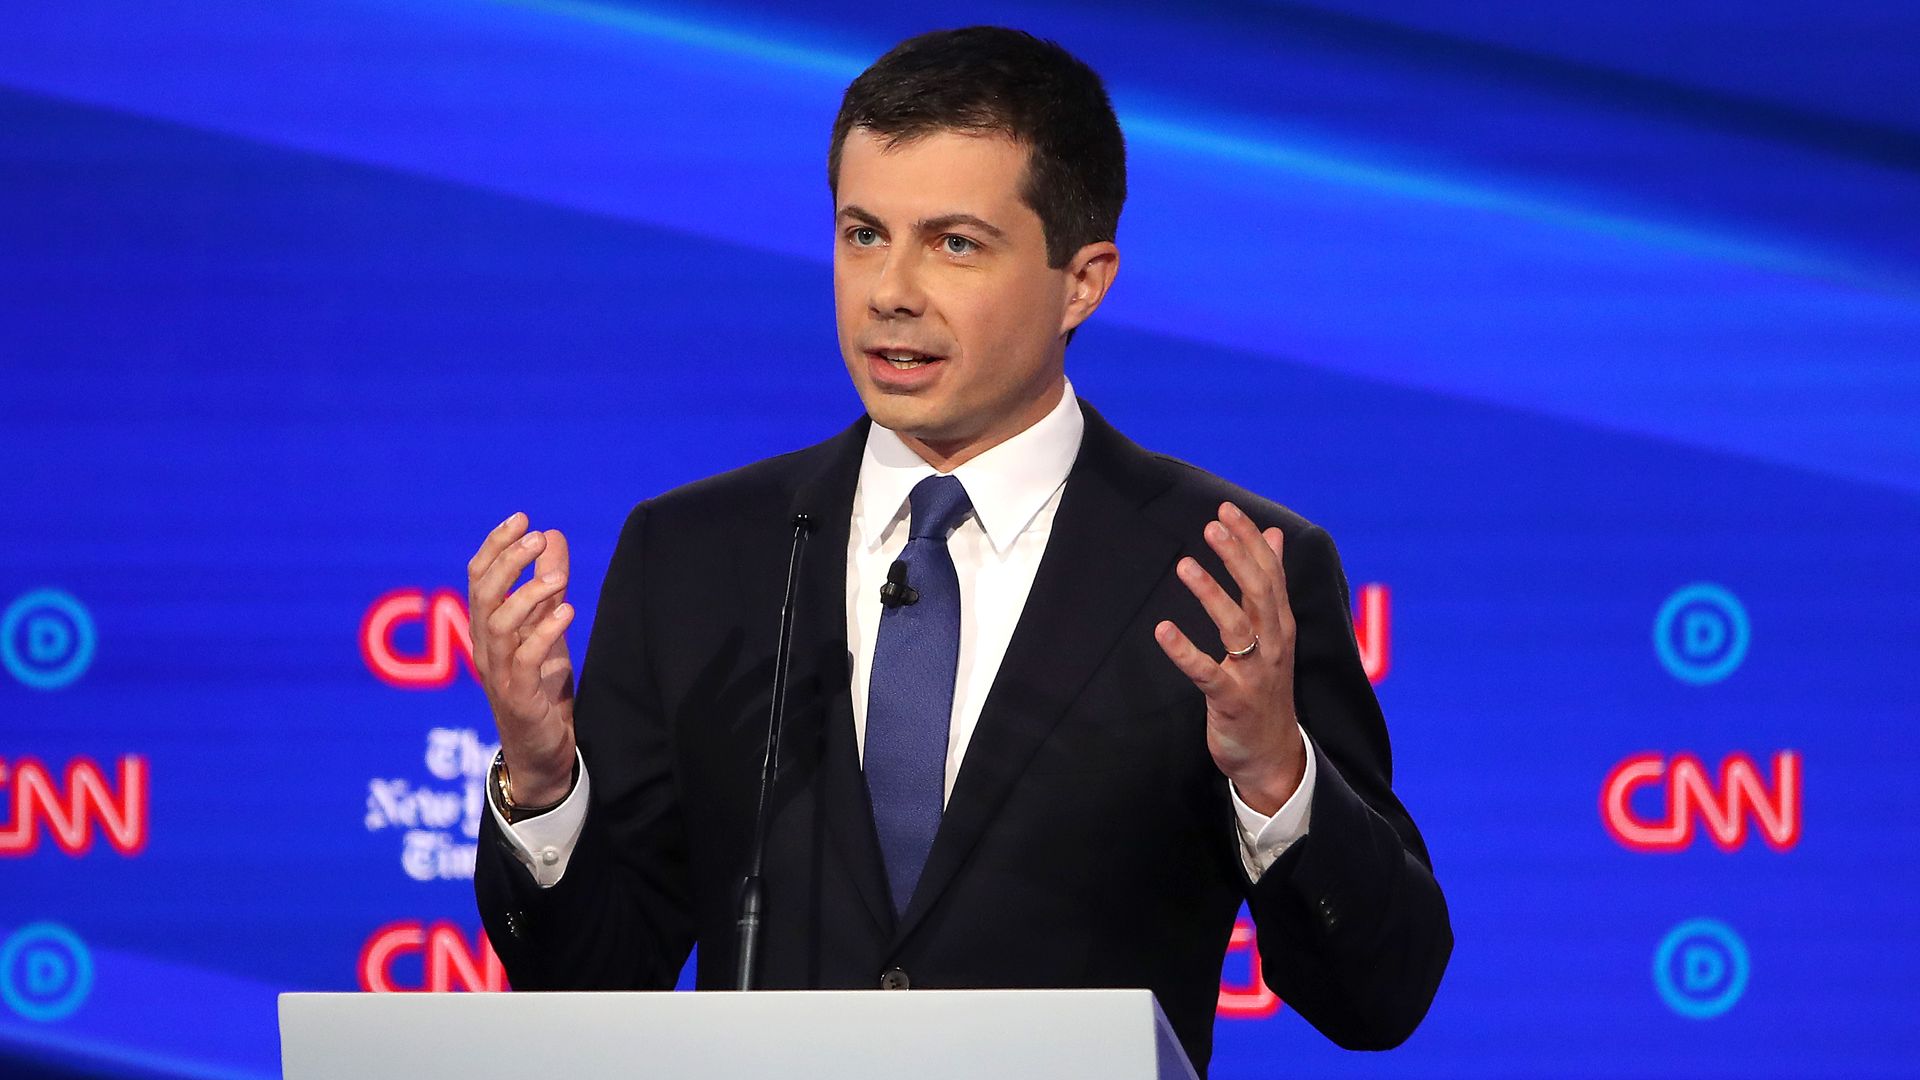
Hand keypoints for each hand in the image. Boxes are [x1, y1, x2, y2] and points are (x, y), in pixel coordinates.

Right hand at [467, 511, 576, 805]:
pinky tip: (568, 612)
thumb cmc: (541, 686)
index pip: (478, 577)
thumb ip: (547, 585)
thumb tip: (552, 535)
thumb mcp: (547, 628)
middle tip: (536, 536)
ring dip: (527, 594)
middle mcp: (485, 648)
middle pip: (483, 594)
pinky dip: (545, 633)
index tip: (521, 517)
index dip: (496, 546)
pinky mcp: (519, 697)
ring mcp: (498, 673)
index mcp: (486, 628)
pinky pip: (525, 660)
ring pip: (499, 624)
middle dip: (507, 561)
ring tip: (559, 577)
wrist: (543, 751)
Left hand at [1153, 502, 1305, 815]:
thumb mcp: (1275, 633)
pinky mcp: (1231, 700)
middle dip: (1236, 556)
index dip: (1250, 540)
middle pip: (1258, 591)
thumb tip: (1274, 535)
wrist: (1273, 755)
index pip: (1270, 573)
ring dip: (1211, 593)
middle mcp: (1273, 645)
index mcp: (1281, 626)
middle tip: (1210, 525)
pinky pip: (1206, 672)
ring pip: (1236, 626)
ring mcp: (1254, 674)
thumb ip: (1272, 583)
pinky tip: (1162, 630)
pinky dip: (1184, 651)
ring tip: (1184, 564)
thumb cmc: (1267, 688)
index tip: (1226, 509)